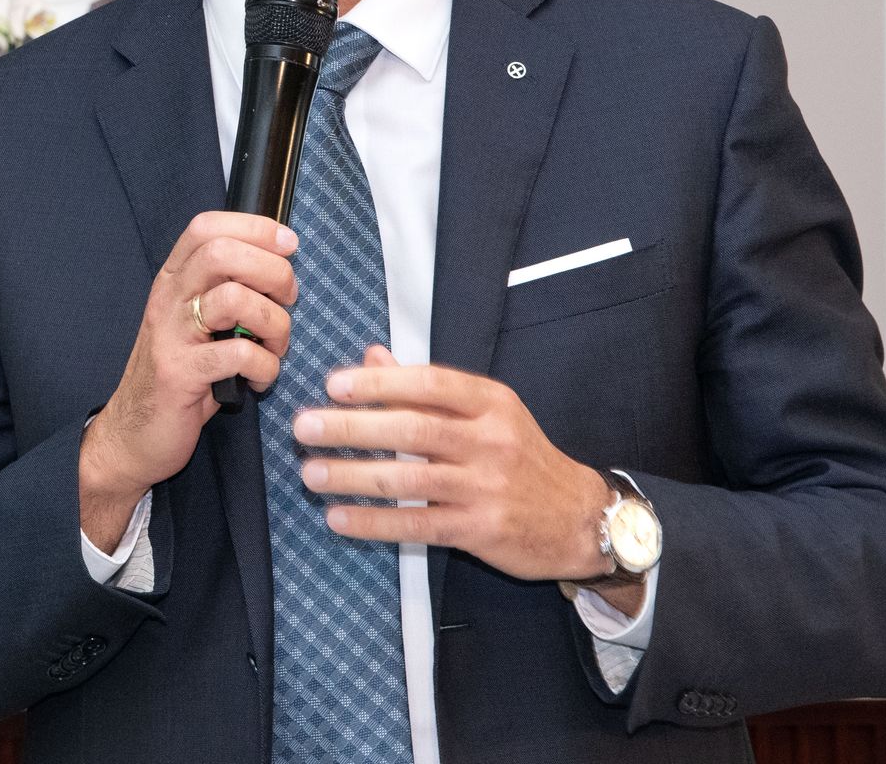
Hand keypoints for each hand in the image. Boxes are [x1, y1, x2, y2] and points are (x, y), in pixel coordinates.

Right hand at [79, 212, 297, 551]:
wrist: (132, 435)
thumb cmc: (182, 373)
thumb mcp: (200, 321)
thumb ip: (229, 288)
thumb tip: (281, 264)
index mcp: (175, 279)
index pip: (207, 226)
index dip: (254, 227)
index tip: (288, 244)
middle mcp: (168, 298)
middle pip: (224, 253)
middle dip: (273, 271)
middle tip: (287, 300)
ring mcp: (170, 334)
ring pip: (236, 299)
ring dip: (275, 323)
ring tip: (275, 346)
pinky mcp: (179, 373)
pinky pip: (238, 354)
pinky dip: (266, 366)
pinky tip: (260, 380)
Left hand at [293, 347, 612, 583]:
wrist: (579, 518)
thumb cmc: (522, 457)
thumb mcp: (487, 412)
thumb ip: (427, 388)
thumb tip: (372, 355)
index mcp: (492, 402)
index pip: (429, 383)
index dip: (379, 383)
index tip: (334, 384)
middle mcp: (490, 440)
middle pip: (412, 429)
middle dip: (352, 428)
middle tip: (305, 426)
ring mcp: (486, 487)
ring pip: (408, 479)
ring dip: (352, 475)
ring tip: (310, 472)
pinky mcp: (480, 529)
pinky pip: (416, 524)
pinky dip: (373, 522)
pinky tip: (338, 518)